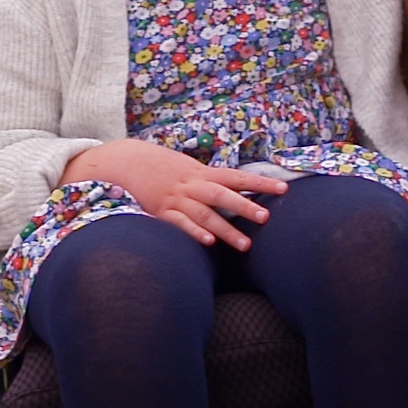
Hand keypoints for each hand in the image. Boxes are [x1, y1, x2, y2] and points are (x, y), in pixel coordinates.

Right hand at [59, 139, 287, 250]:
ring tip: (245, 245)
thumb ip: (210, 180)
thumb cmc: (161, 168)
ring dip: (226, 230)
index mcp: (201, 173)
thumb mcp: (188, 169)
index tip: (284, 188)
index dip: (260, 182)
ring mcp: (175, 199)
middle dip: (245, 207)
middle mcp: (191, 185)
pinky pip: (179, 224)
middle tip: (266, 218)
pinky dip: (194, 233)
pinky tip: (208, 244)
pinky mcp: (160, 213)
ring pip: (205, 214)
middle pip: (222, 195)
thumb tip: (239, 188)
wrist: (124, 162)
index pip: (237, 177)